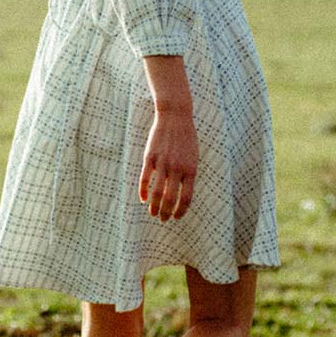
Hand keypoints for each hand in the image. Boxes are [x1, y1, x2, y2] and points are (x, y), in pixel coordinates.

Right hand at [139, 104, 197, 221]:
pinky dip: (143, 192)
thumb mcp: (192, 157)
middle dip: (166, 213)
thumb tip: (182, 195)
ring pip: (157, 192)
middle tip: (163, 219)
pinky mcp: (150, 157)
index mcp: (190, 169)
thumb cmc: (186, 138)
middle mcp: (177, 168)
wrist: (175, 116)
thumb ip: (188, 175)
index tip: (176, 218)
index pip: (186, 198)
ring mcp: (163, 162)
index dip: (181, 211)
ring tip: (153, 214)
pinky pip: (145, 179)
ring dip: (154, 207)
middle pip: (171, 198)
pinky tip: (143, 199)